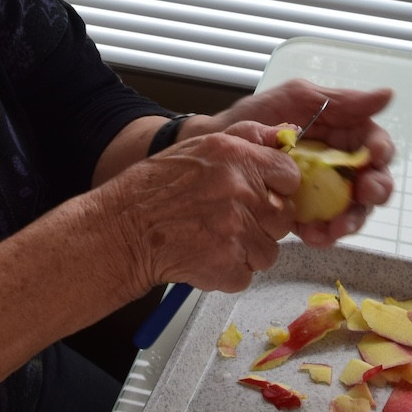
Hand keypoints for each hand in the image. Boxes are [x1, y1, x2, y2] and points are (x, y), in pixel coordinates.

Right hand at [99, 122, 301, 294]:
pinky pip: (245, 275)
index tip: (264, 194)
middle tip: (232, 221)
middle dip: (263, 223)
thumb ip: (248, 137)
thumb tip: (284, 135)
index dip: (278, 188)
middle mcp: (240, 191)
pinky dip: (227, 273)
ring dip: (246, 251)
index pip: (289, 175)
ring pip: (268, 252)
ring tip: (215, 240)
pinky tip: (205, 257)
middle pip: (283, 217)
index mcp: (236, 157)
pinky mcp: (226, 266)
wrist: (121, 230)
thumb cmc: (154, 189)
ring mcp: (235, 231)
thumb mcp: (200, 146)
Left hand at [196, 79, 394, 246]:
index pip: (374, 143)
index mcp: (342, 134)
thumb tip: (387, 95)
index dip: (382, 151)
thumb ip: (341, 101)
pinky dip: (323, 234)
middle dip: (375, 190)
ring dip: (351, 220)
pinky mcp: (305, 214)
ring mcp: (323, 192)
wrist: (215, 145)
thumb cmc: (256, 116)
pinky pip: (323, 228)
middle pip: (372, 180)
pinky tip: (314, 235)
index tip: (376, 155)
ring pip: (352, 210)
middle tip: (366, 194)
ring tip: (338, 226)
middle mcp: (338, 164)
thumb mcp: (297, 99)